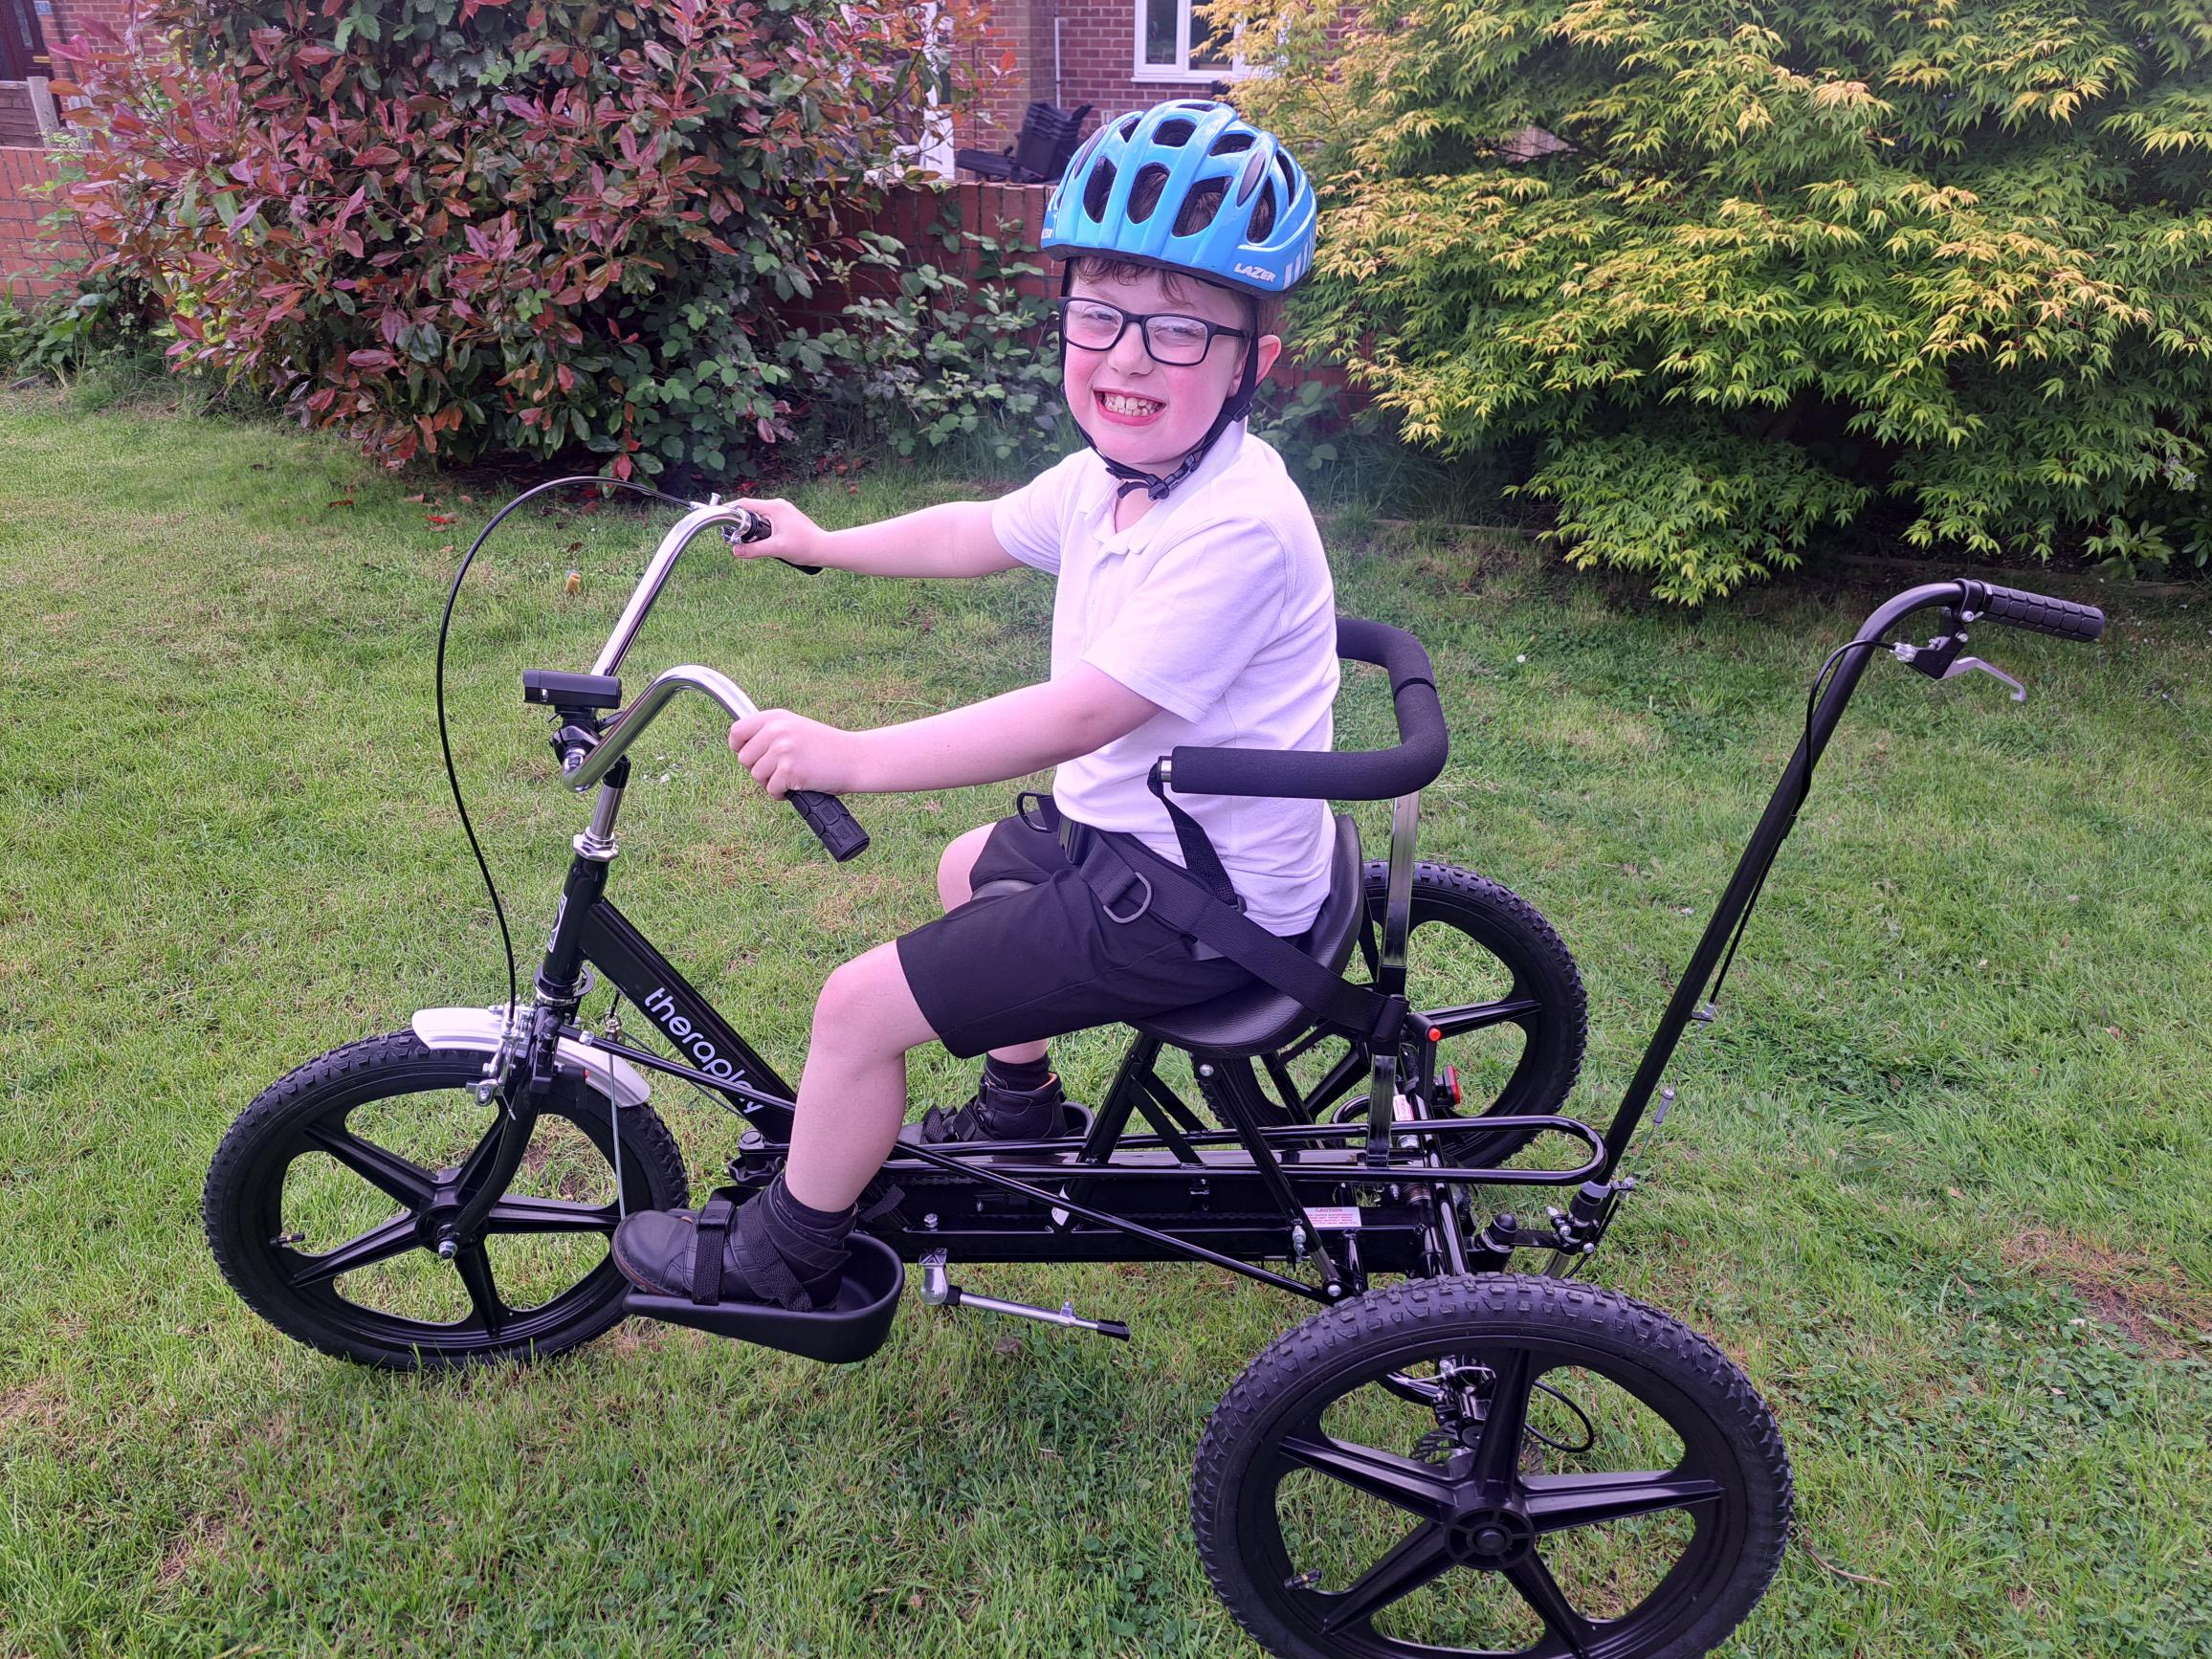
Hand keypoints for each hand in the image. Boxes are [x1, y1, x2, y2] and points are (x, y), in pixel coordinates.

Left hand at [728, 709, 862, 797]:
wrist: (855, 758)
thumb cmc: (826, 749)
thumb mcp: (796, 729)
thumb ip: (771, 734)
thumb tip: (741, 750)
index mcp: (776, 717)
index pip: (737, 731)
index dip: (739, 747)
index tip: (750, 755)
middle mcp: (777, 730)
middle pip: (744, 758)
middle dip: (758, 770)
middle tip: (780, 770)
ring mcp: (783, 749)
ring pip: (756, 776)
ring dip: (771, 783)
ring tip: (791, 777)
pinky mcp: (790, 770)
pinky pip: (771, 789)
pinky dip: (781, 794)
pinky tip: (797, 786)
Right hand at [731, 497, 828, 566]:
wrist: (825, 549)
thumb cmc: (804, 546)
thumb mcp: (776, 549)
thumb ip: (754, 550)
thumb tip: (735, 551)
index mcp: (774, 507)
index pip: (745, 504)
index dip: (730, 510)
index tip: (720, 518)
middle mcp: (778, 505)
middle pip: (751, 510)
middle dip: (741, 523)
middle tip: (734, 537)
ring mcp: (783, 511)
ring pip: (759, 517)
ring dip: (753, 528)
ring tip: (750, 543)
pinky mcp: (787, 518)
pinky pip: (768, 520)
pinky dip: (762, 529)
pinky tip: (764, 542)